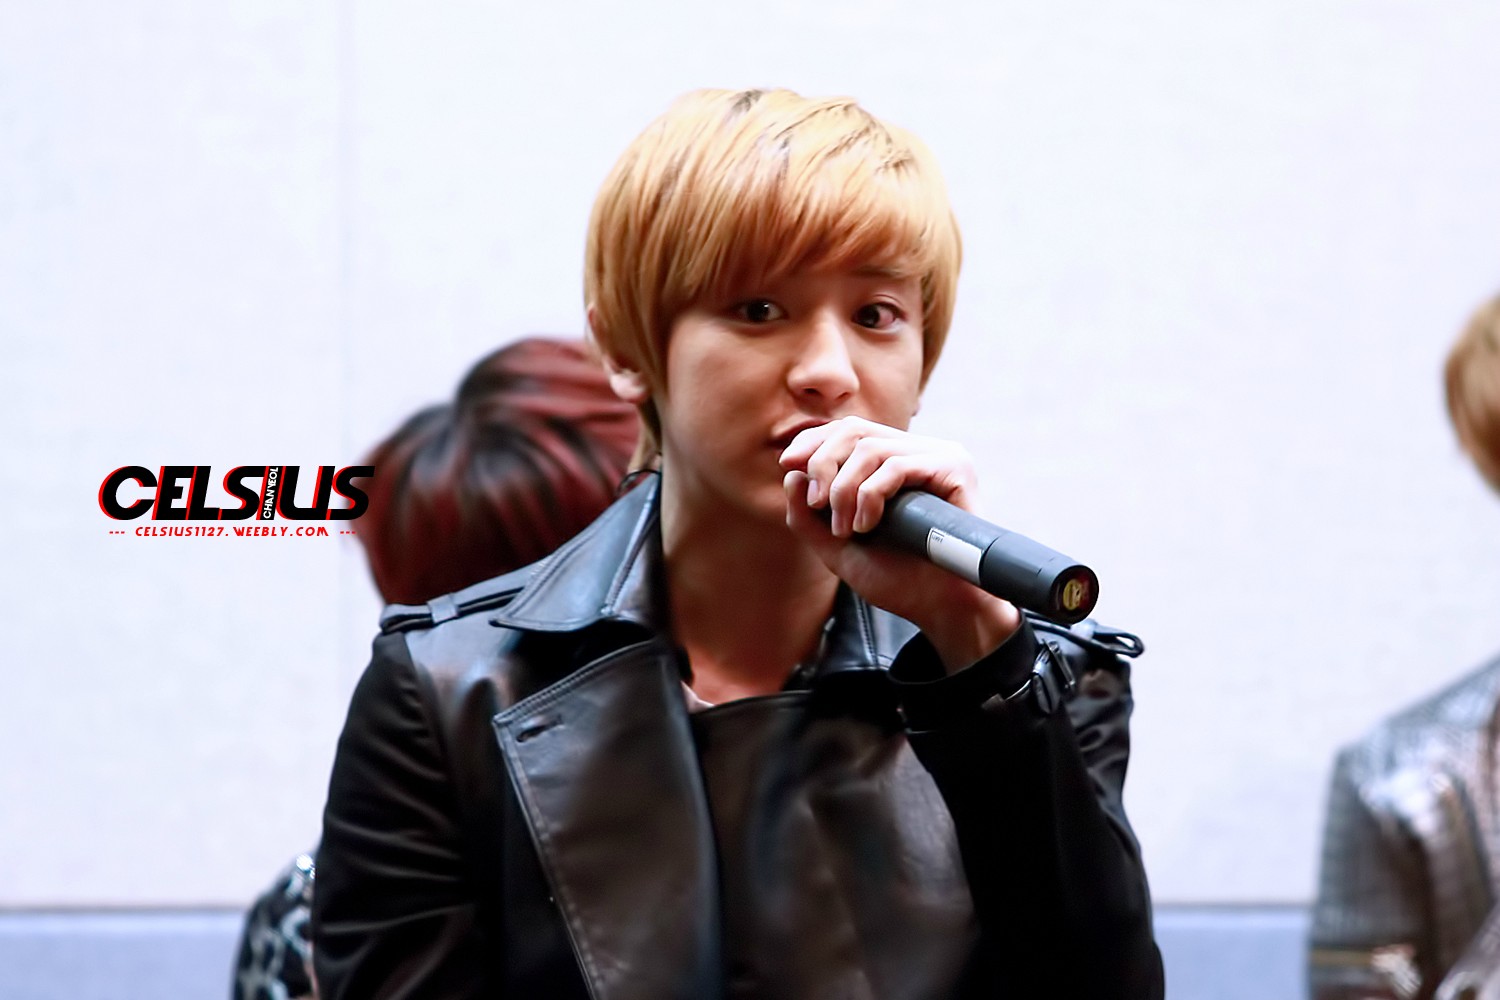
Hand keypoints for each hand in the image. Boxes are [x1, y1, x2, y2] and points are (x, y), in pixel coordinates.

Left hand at [778, 417, 1019, 672]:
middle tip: (817, 506)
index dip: (813, 442)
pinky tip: (866, 527)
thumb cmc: (896, 579)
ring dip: (844, 490)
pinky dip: (870, 496)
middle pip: (855, 430)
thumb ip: (807, 515)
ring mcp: (939, 456)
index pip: (848, 430)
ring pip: (870, 448)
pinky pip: (896, 466)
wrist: (939, 608)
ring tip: (845, 529)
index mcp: (895, 460)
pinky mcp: (955, 469)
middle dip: (823, 465)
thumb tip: (791, 472)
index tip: (788, 465)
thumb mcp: (836, 547)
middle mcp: (919, 450)